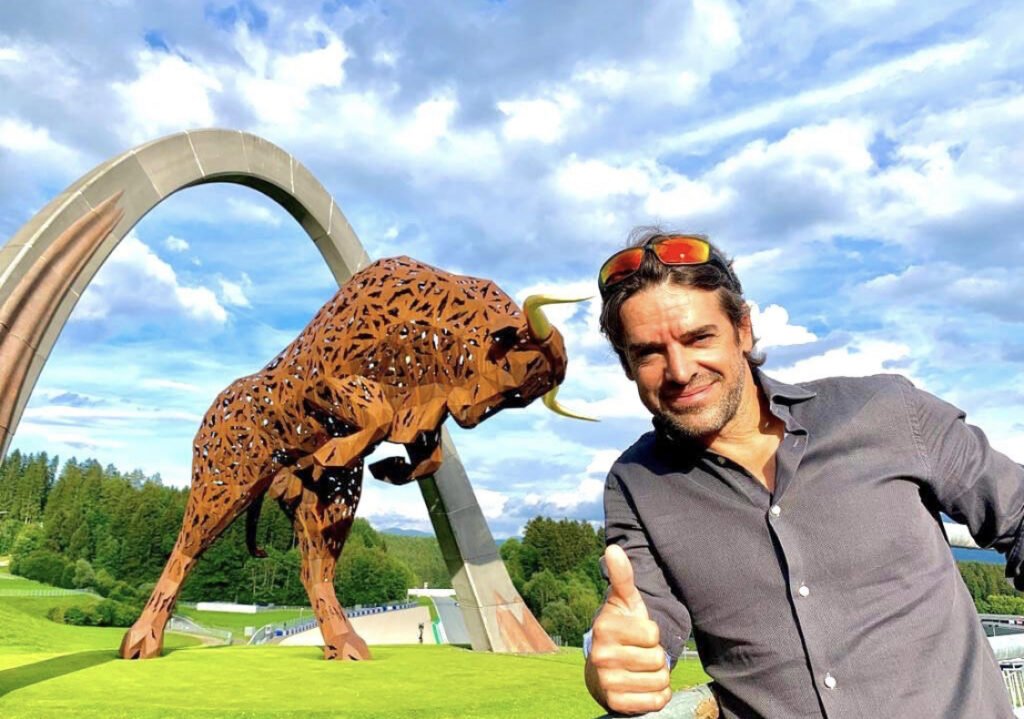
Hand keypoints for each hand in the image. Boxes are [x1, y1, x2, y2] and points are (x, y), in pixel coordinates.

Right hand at [586, 545, 671, 714]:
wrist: (604, 666)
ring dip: (658, 676)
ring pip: (659, 681)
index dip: (652, 633)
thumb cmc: (621, 628)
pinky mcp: (616, 702)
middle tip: (641, 652)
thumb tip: (613, 548)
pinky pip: (655, 702)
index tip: (639, 633)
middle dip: (656, 656)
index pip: (653, 633)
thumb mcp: (624, 601)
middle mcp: (601, 656)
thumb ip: (623, 576)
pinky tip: (642, 685)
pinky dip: (656, 695)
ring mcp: (607, 681)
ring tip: (642, 668)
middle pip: (657, 659)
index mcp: (604, 628)